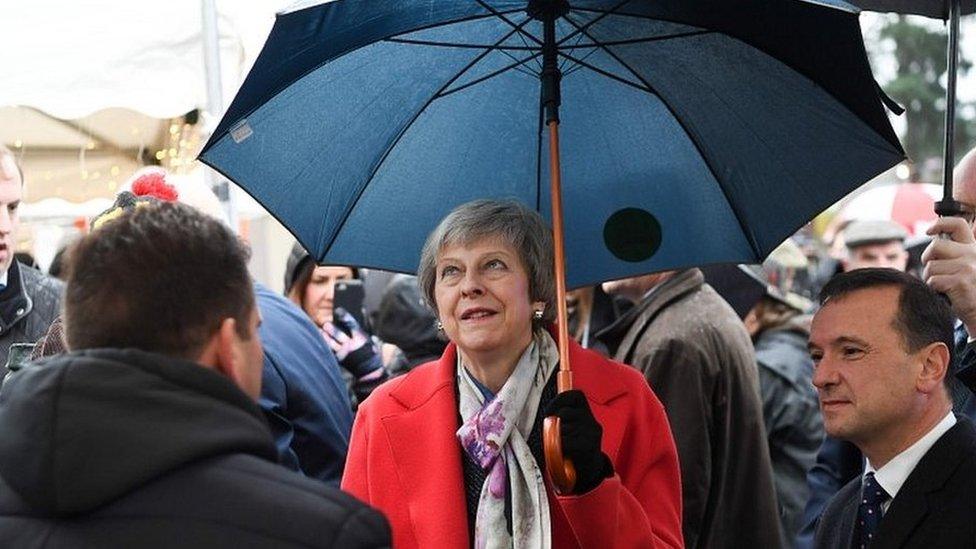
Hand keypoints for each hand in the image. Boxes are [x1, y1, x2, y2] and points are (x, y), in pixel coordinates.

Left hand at [322, 308, 380, 377]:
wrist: (371, 372)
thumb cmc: (372, 353)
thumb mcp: (372, 338)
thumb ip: (367, 325)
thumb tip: (362, 310)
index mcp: (361, 338)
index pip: (352, 324)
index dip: (344, 317)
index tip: (338, 311)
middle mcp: (352, 345)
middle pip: (339, 335)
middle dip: (332, 329)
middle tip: (326, 324)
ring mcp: (345, 353)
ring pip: (332, 344)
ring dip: (325, 337)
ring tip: (320, 331)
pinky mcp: (341, 360)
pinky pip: (331, 352)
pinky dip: (326, 347)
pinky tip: (321, 342)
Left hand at [543, 390, 612, 493]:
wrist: (588, 470)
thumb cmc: (572, 446)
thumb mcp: (569, 427)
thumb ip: (560, 418)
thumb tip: (548, 416)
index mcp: (587, 412)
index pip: (575, 395)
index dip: (559, 400)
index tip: (549, 411)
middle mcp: (592, 420)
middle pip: (565, 413)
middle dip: (554, 422)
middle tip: (553, 434)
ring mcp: (592, 433)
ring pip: (564, 428)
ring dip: (556, 437)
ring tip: (561, 446)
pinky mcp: (589, 446)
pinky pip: (565, 442)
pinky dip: (559, 447)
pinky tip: (563, 452)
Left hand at [923, 217, 975, 334]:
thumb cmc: (970, 289)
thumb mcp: (967, 266)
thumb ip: (955, 253)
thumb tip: (933, 236)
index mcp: (973, 248)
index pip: (958, 224)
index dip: (940, 224)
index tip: (929, 231)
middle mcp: (972, 254)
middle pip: (936, 246)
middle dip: (927, 258)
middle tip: (932, 270)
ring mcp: (968, 267)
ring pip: (931, 266)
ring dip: (930, 278)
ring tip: (942, 285)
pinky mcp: (961, 281)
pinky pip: (933, 281)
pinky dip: (934, 289)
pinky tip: (945, 293)